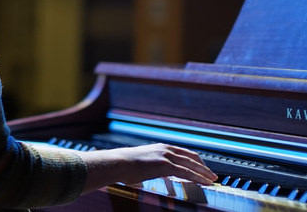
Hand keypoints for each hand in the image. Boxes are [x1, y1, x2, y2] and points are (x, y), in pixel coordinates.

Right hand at [78, 143, 216, 193]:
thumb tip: (152, 175)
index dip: (195, 160)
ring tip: (213, 180)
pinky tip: (205, 183)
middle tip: (212, 175)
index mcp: (160, 147)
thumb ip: (151, 167)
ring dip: (205, 172)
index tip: (202, 167)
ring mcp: (166, 156)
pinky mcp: (165, 165)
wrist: (116, 163)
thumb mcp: (141, 164)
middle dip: (204, 166)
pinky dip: (198, 178)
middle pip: (191, 157)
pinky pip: (187, 172)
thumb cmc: (123, 165)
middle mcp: (165, 149)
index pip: (183, 152)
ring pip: (192, 164)